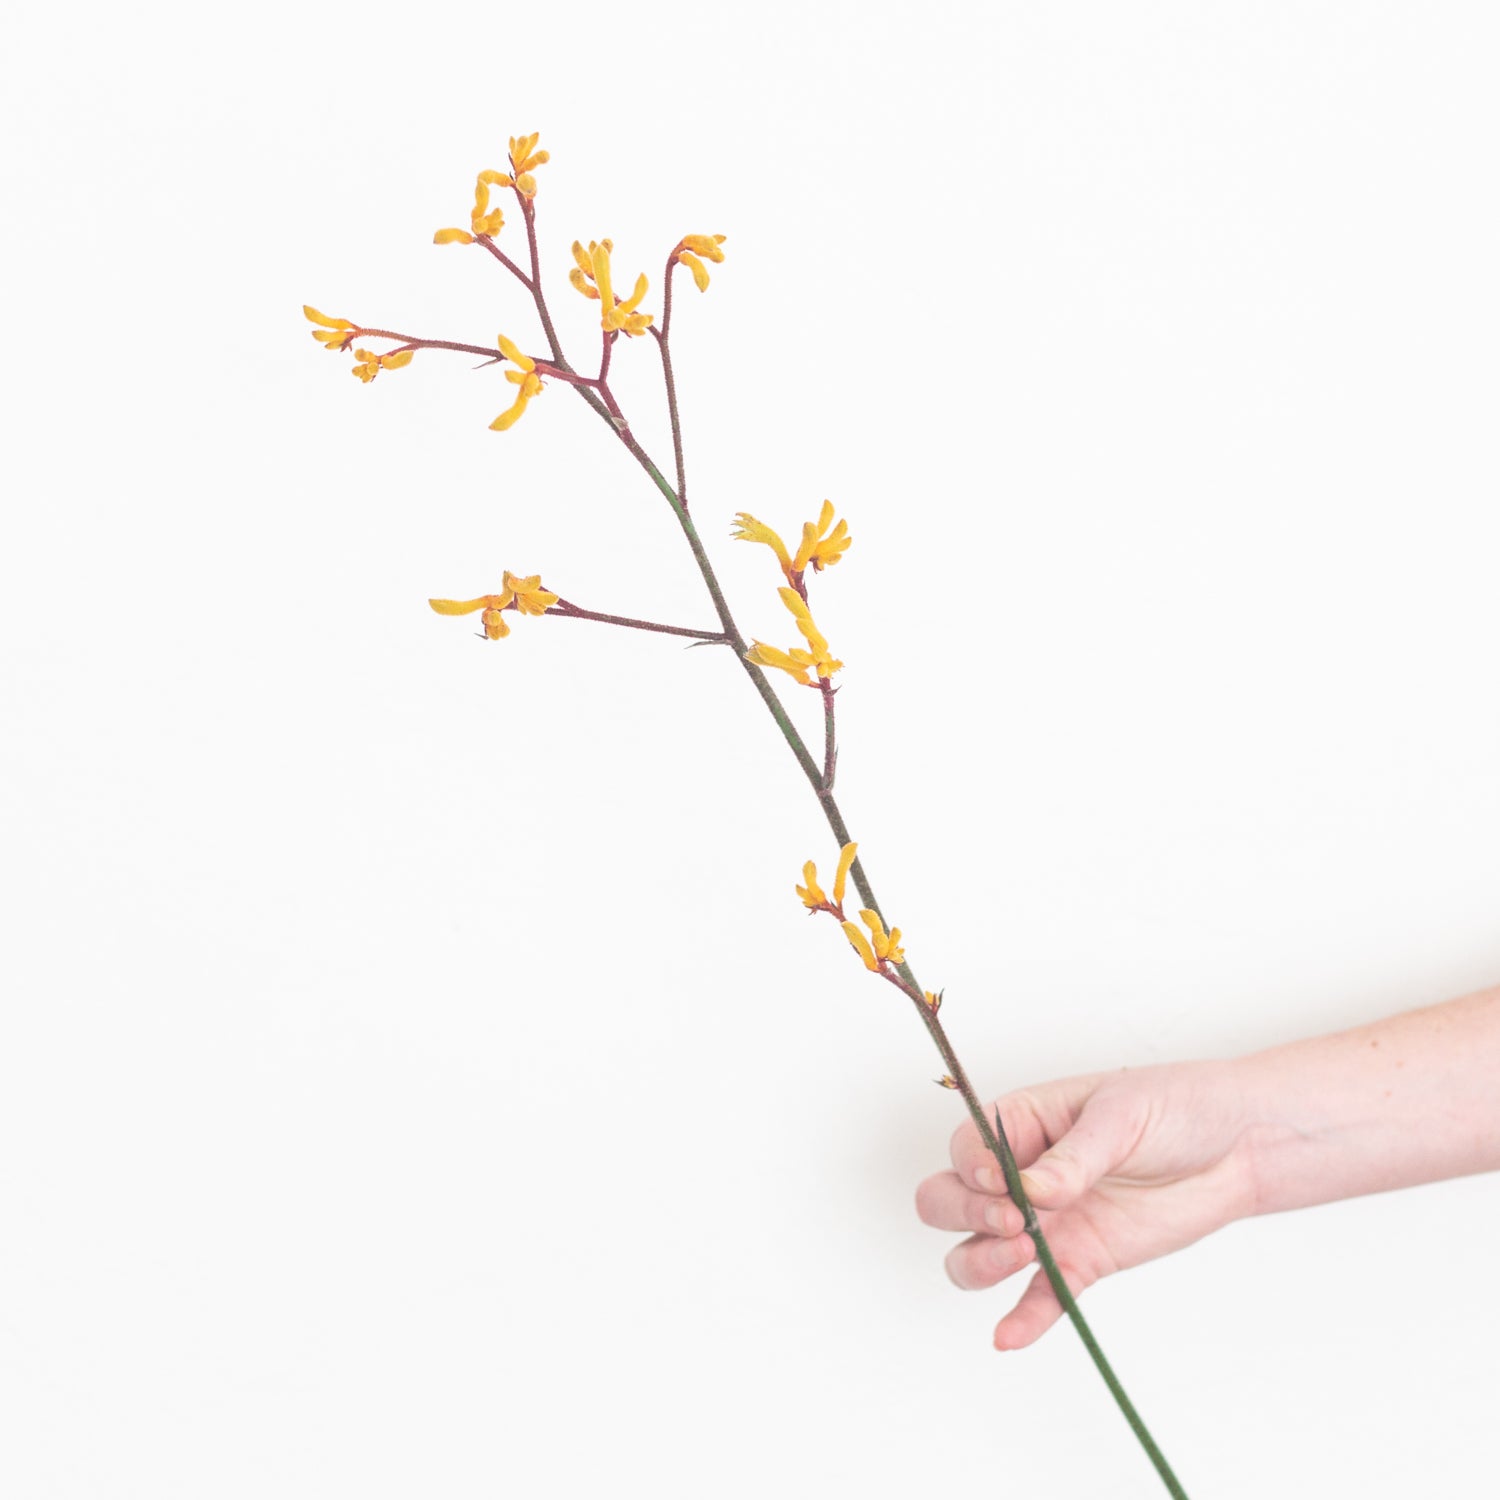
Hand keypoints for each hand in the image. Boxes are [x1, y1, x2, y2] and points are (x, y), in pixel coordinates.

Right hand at [915, 1060, 1255, 1348]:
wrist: (1236, 1146)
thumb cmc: (1173, 1108)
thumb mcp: (1121, 1116)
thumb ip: (1073, 1157)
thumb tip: (1031, 1192)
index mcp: (1020, 1123)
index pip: (963, 1149)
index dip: (969, 1169)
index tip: (999, 1182)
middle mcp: (1020, 1175)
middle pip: (946, 1202)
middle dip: (963, 1214)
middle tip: (1013, 1221)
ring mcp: (1046, 1222)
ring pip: (974, 1254)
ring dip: (980, 1261)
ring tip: (1022, 1255)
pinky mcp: (1080, 1261)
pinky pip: (1040, 1296)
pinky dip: (1021, 1319)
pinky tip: (1008, 1338)